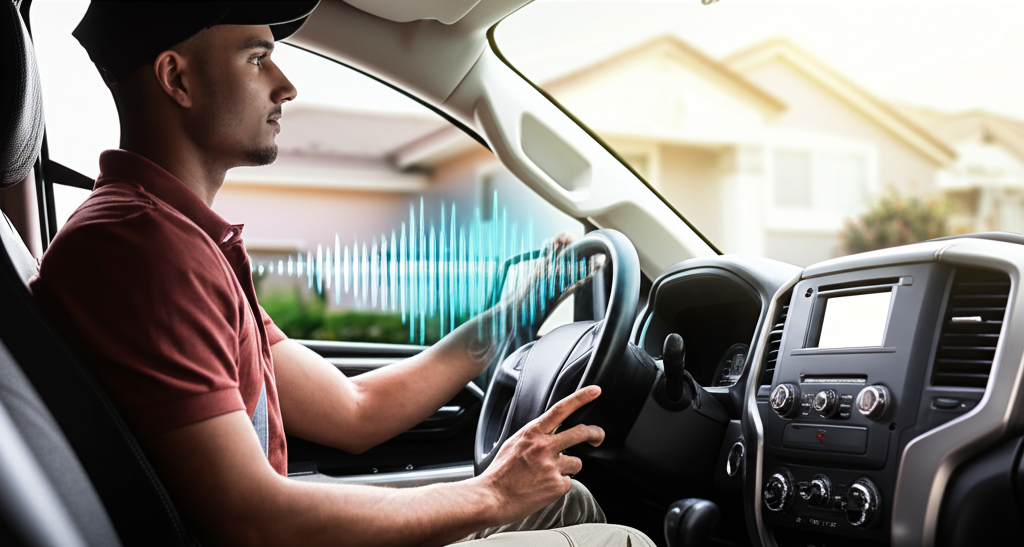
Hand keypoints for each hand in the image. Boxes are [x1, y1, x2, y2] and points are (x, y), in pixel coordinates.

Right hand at [479, 385, 604, 523]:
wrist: (491, 498)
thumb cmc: (500, 473)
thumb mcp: (514, 444)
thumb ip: (534, 436)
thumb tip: (550, 433)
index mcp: (532, 433)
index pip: (560, 409)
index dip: (581, 398)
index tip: (595, 391)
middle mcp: (544, 446)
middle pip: (581, 433)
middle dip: (595, 434)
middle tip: (598, 438)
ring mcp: (551, 466)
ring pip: (577, 462)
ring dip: (568, 468)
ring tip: (549, 475)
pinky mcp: (556, 485)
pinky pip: (568, 482)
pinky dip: (560, 485)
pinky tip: (544, 488)